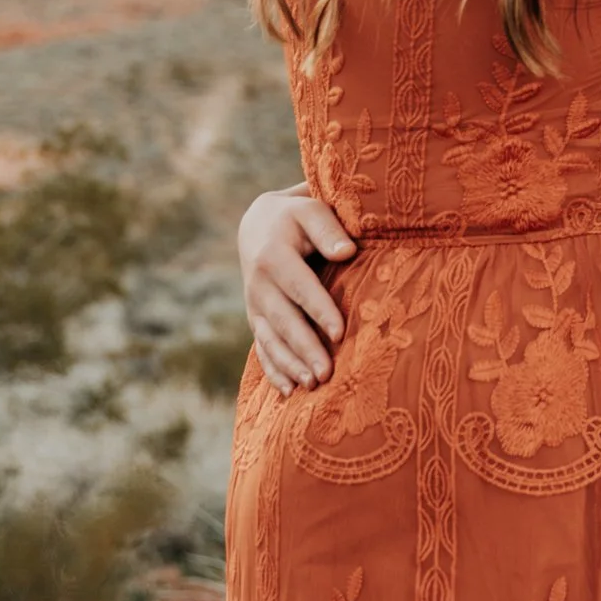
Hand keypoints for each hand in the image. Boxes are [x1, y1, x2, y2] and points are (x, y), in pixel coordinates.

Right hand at [240, 183, 352, 393]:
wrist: (259, 225)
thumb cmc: (298, 217)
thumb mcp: (310, 209)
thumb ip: (327, 227)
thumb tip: (346, 251)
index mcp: (272, 254)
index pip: (299, 286)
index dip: (319, 310)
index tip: (340, 333)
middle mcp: (258, 283)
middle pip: (283, 320)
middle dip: (305, 348)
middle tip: (326, 373)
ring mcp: (254, 304)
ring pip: (270, 339)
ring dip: (290, 364)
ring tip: (311, 387)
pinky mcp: (255, 319)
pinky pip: (262, 348)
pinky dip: (274, 370)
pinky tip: (289, 391)